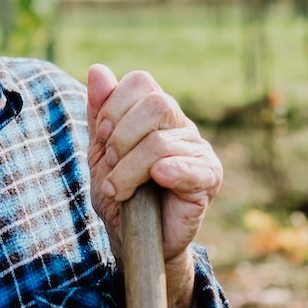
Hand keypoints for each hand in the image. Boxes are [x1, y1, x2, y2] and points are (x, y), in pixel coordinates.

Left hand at [86, 63, 222, 262]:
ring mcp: (198, 150)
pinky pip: (191, 165)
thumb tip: (98, 70)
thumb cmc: (120, 193)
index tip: (103, 137)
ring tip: (120, 190)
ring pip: (161, 141)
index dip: (115, 106)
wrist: (133, 238)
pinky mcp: (209, 178)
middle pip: (156, 103)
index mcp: (155, 113)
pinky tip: (157, 181)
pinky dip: (169, 171)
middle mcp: (180, 125)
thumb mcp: (101, 151)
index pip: (141, 82)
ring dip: (129, 169)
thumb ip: (100, 113)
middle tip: (112, 165)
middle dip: (122, 136)